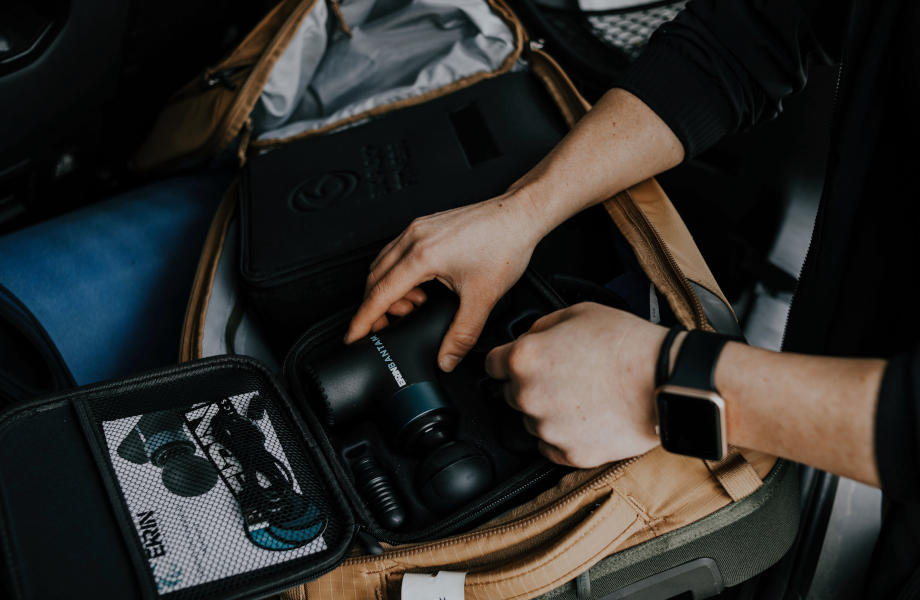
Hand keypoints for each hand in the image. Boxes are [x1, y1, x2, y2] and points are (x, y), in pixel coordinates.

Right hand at [345, 187, 551, 371]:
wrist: (519, 215)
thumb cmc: (503, 245)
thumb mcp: (482, 299)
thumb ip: (461, 335)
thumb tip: (447, 358)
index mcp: (421, 256)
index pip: (380, 294)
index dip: (363, 320)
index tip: (353, 337)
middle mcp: (413, 238)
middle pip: (374, 279)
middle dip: (375, 309)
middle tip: (388, 329)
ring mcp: (417, 229)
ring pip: (383, 264)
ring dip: (388, 291)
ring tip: (414, 308)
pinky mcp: (424, 226)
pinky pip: (396, 253)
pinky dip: (398, 275)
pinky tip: (419, 288)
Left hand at [485, 302, 666, 467]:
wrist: (665, 380)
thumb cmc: (627, 344)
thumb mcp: (578, 312)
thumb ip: (542, 326)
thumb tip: (530, 336)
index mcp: (524, 358)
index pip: (491, 364)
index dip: (507, 360)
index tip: (519, 363)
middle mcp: (528, 395)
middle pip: (511, 393)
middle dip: (531, 384)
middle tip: (564, 376)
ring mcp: (547, 429)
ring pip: (532, 422)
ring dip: (548, 411)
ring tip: (582, 396)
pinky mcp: (569, 454)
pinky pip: (551, 448)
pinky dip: (564, 436)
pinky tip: (587, 418)